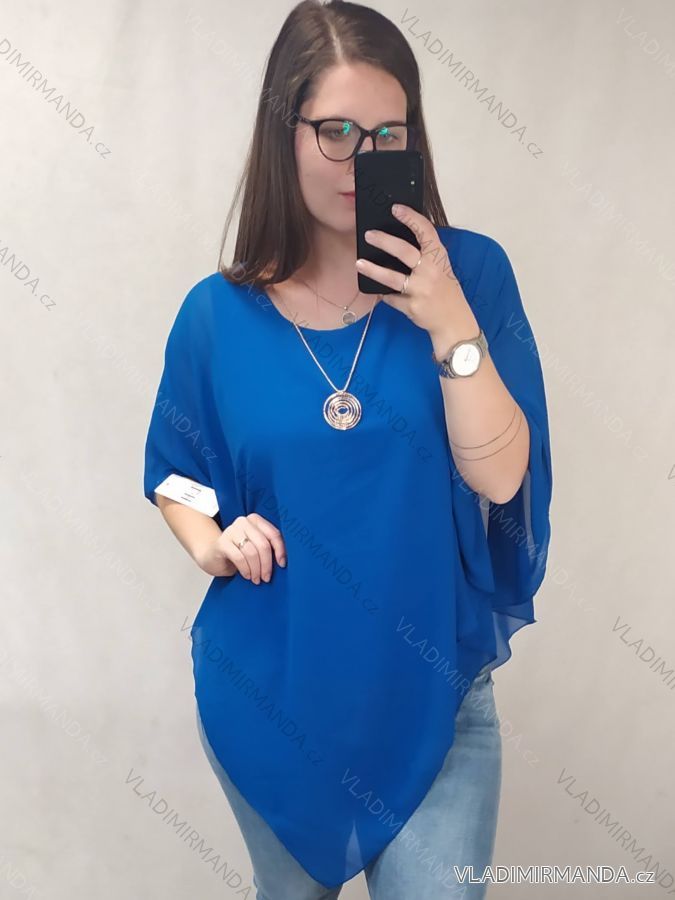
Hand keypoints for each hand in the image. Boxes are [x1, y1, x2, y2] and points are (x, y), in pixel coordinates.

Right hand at [197, 513, 286, 582]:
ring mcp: (231, 530)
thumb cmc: (238, 552)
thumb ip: (267, 547)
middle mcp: (243, 522)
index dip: (280, 550)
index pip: (273, 534)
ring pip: (252, 552)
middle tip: (266, 577)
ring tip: (256, 579)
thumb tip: (283, 560)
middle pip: (263, 544)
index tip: (282, 564)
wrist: (212, 556)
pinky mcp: (222, 542)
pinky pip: (239, 558)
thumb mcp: (255, 547)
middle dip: (267, 564)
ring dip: (256, 569)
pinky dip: (246, 569)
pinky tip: (247, 576)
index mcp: (255, 520)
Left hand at [355, 204, 478, 345]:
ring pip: (392, 277)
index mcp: (439, 257)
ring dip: (373, 270)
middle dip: (384, 241)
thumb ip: (425, 256)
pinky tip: (382, 292)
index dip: (411, 217)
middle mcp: (431, 271)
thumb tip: (396, 242)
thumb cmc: (446, 292)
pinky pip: (391, 298)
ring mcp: (421, 289)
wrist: (453, 322)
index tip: (396, 208)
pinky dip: (386, 295)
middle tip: (368, 235)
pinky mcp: (412, 306)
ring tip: (359, 263)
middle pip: (404, 251)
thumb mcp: (441, 269)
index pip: (426, 231)